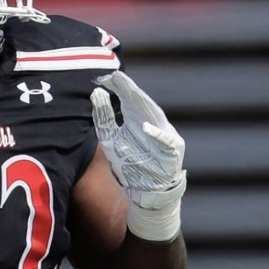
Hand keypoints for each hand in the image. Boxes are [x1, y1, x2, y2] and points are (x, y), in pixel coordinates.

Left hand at [92, 71, 185, 240]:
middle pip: (141, 103)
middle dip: (130, 90)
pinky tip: (145, 127)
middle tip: (117, 77)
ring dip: (143, 105)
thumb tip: (96, 93)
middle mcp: (152, 123)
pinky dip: (157, 134)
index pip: (128, 98)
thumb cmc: (130, 162)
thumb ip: (104, 118)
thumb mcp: (110, 139)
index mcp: (137, 118)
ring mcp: (164, 136)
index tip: (104, 78)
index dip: (118, 87)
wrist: (148, 191)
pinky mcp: (172, 152)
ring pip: (155, 116)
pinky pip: (166, 141)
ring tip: (131, 93)